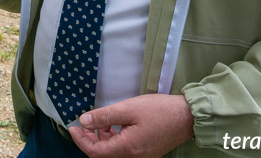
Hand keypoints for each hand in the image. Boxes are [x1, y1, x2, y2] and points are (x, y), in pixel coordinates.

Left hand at [68, 94, 193, 157]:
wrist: (187, 117)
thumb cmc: (159, 111)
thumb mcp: (128, 108)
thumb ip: (104, 116)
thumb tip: (83, 121)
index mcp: (127, 149)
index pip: (95, 152)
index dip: (81, 141)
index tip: (72, 128)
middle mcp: (133, 157)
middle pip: (103, 155)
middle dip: (89, 141)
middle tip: (82, 125)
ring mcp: (140, 156)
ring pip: (113, 153)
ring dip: (101, 139)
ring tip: (98, 121)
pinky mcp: (145, 152)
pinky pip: (123, 150)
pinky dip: (113, 139)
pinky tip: (113, 125)